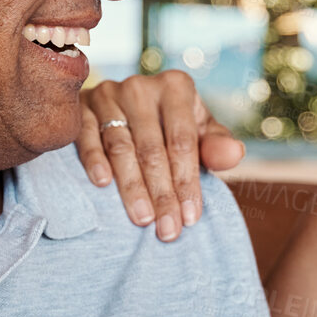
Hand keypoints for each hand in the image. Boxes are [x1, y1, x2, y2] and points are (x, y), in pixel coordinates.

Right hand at [75, 72, 243, 240]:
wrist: (126, 108)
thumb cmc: (171, 126)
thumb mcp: (199, 131)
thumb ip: (216, 146)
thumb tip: (234, 154)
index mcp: (176, 87)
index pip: (182, 142)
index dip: (187, 182)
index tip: (190, 218)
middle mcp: (141, 87)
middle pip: (152, 149)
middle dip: (161, 193)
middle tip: (167, 230)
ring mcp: (108, 94)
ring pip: (120, 146)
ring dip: (131, 186)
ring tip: (142, 218)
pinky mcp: (81, 106)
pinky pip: (86, 135)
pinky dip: (94, 160)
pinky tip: (102, 184)